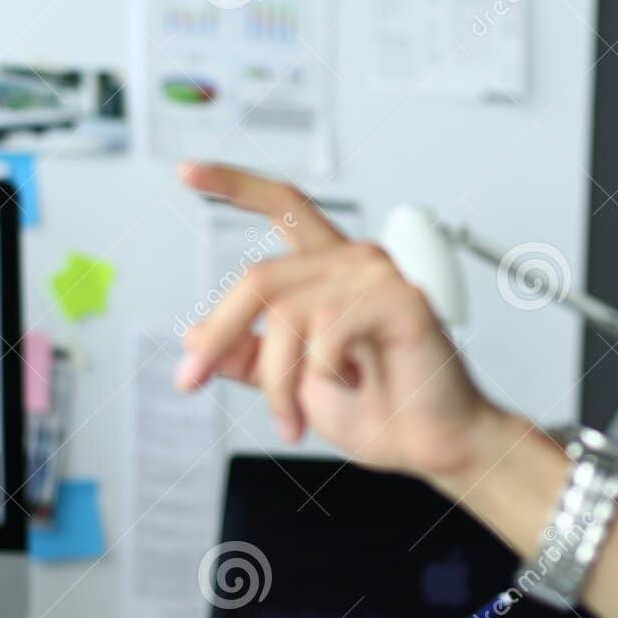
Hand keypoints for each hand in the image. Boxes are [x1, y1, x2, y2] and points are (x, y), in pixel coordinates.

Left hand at [173, 162, 510, 480]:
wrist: (432, 446)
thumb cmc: (380, 413)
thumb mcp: (292, 386)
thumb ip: (250, 357)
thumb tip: (193, 334)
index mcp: (330, 274)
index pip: (283, 207)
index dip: (234, 184)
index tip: (186, 171)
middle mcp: (353, 264)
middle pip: (259, 277)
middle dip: (219, 333)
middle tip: (190, 380)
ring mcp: (379, 277)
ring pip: (288, 312)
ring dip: (277, 379)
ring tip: (292, 420)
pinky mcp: (402, 301)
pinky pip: (329, 329)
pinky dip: (323, 373)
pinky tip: (349, 385)